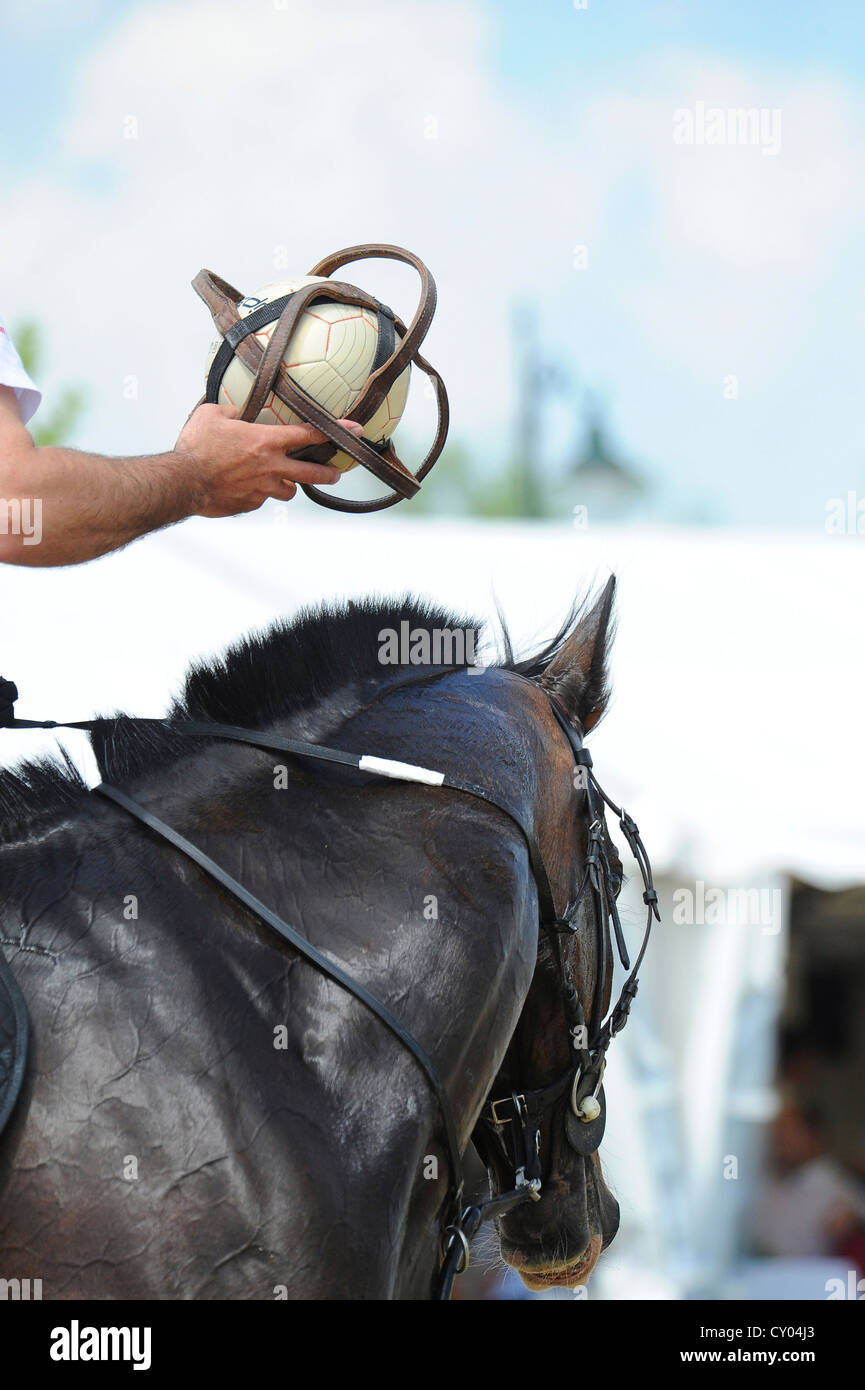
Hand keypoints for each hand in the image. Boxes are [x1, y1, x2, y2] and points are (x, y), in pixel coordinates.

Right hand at [175, 403, 362, 516]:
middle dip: (328, 473)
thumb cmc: (195, 447)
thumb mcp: (212, 415)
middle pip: (312, 472)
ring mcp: (262, 489)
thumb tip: (237, 413)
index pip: (309, 433)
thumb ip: (232, 411)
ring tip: (281, 480)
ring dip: (288, 484)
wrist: (183, 482)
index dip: (336, 430)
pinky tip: (245, 488)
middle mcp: (271, 467)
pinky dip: (259, 494)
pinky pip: (261, 500)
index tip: (355, 430)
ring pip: (288, 490)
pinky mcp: (250, 505)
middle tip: (335, 472)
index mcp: (266, 441)